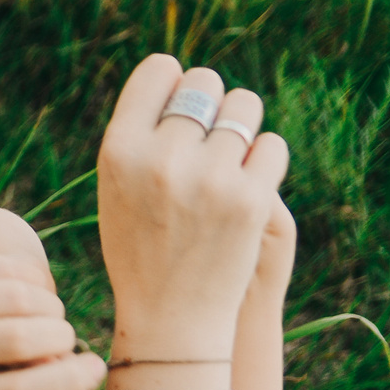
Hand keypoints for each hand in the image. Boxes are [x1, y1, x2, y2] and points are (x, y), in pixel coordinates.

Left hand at [0, 252, 106, 389]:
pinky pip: (4, 267)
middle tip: (65, 342)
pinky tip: (31, 295)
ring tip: (48, 320)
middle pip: (18, 339)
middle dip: (60, 339)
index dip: (67, 381)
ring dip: (49, 308)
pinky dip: (32, 281)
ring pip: (16, 296)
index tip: (95, 369)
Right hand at [98, 58, 289, 357]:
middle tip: (206, 144)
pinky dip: (264, 162)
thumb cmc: (142, 249)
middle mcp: (160, 159)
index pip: (159, 70)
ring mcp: (209, 179)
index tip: (178, 113)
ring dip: (243, 127)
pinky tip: (246, 189)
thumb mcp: (118, 190)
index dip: (173, 84)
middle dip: (211, 105)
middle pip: (206, 81)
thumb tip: (182, 76)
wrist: (171, 318)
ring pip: (245, 106)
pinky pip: (272, 145)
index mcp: (118, 152)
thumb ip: (142, 135)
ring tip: (228, 164)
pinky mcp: (251, 200)